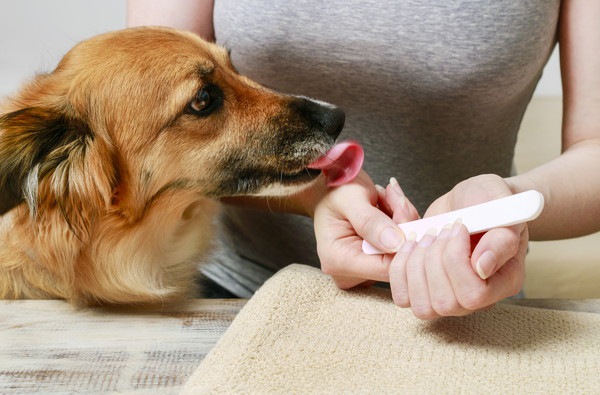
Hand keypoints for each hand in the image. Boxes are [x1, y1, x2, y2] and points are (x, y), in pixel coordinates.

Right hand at [313, 171, 417, 288]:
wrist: (330, 188)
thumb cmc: (335, 190)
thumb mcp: (351, 199)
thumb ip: (371, 222)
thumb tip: (396, 244)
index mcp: (337, 260)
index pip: (386, 268)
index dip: (403, 241)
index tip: (402, 209)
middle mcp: (349, 272)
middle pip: (396, 261)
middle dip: (403, 225)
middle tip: (394, 197)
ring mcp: (362, 270)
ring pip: (402, 253)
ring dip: (403, 221)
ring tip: (387, 198)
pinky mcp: (373, 263)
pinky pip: (401, 248)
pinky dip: (402, 224)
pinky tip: (389, 207)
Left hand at [388, 174, 528, 318]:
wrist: (470, 201)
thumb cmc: (489, 201)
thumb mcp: (502, 209)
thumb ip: (500, 239)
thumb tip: (482, 267)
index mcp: (503, 283)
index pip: (473, 294)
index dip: (456, 260)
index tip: (458, 227)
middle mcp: (477, 299)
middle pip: (444, 302)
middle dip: (433, 259)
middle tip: (441, 229)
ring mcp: (448, 298)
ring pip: (421, 306)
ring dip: (414, 265)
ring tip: (425, 236)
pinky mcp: (423, 289)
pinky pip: (402, 297)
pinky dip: (398, 269)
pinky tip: (409, 244)